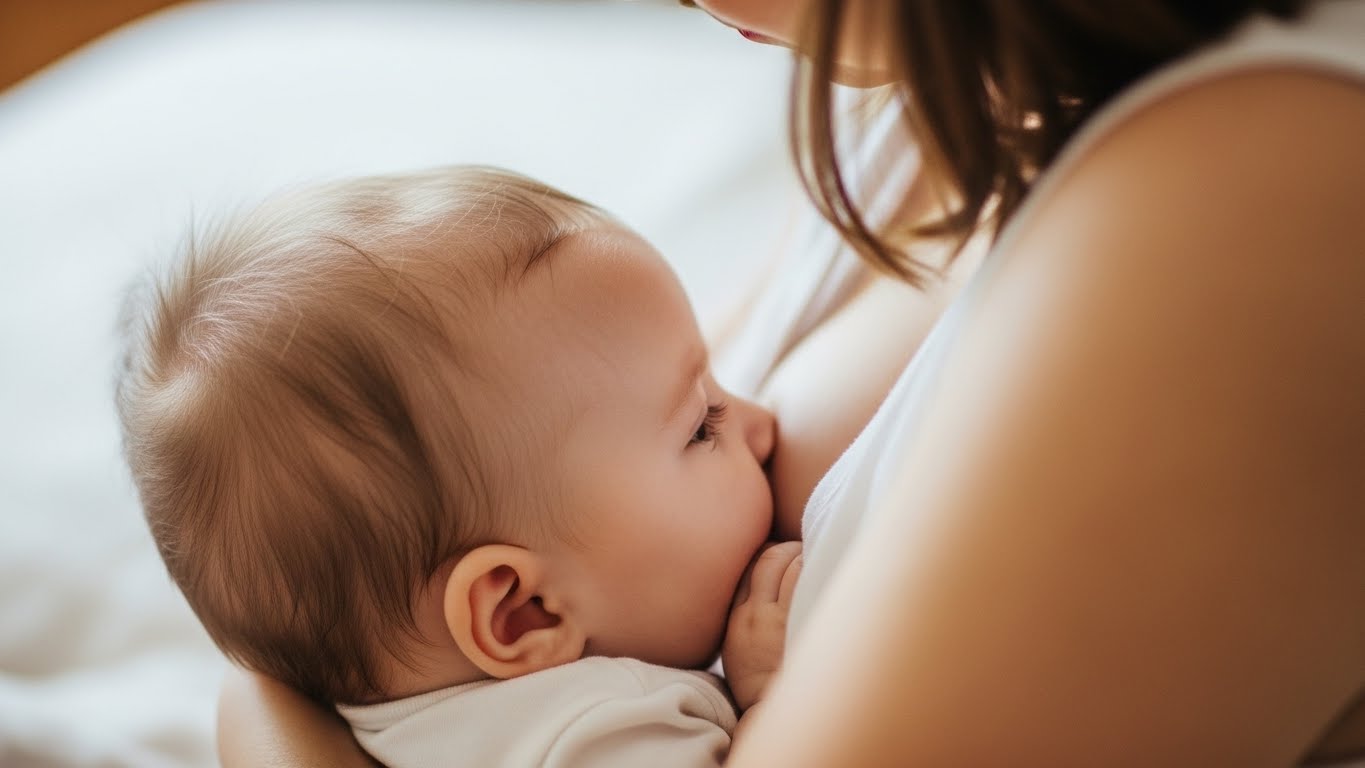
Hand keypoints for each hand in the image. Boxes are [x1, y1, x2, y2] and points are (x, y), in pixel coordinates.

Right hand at [722, 541, 801, 710]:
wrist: (771, 711)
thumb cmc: (759, 684)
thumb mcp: (738, 650)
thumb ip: (747, 620)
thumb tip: (763, 595)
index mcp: (737, 619)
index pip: (747, 570)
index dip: (764, 554)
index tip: (778, 553)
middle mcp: (754, 613)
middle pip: (766, 561)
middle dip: (784, 548)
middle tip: (800, 549)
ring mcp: (776, 617)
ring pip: (786, 565)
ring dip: (801, 553)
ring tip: (817, 553)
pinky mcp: (797, 621)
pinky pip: (805, 578)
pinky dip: (814, 564)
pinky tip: (827, 562)